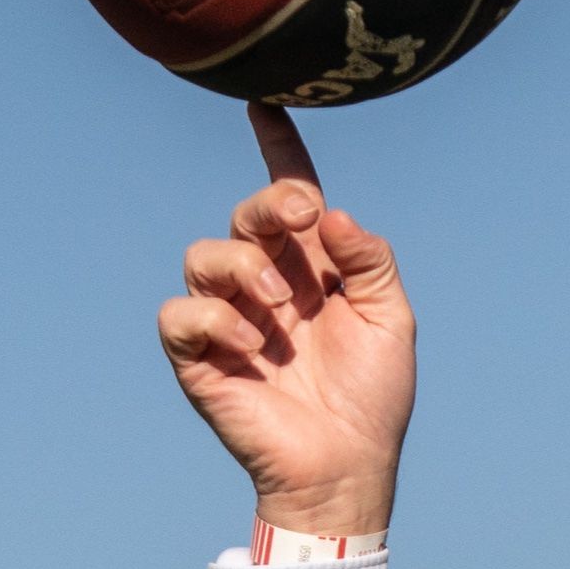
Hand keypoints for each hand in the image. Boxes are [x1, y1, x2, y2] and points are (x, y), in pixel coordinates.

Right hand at [158, 168, 414, 538]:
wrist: (347, 464)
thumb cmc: (373, 397)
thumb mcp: (390, 318)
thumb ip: (368, 259)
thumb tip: (329, 214)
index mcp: (312, 267)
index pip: (288, 195)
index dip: (277, 148)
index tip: (265, 104)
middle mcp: (266, 283)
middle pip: (246, 214)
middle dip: (271, 206)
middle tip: (303, 225)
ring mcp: (228, 319)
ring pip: (204, 255)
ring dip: (244, 268)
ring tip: (282, 308)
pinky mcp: (199, 358)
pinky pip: (179, 313)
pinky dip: (212, 318)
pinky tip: (251, 344)